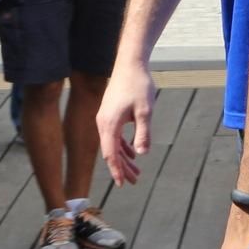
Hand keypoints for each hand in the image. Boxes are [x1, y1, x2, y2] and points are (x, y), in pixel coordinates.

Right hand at [98, 59, 158, 184]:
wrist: (130, 63)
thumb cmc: (138, 85)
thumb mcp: (145, 111)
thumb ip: (142, 133)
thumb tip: (141, 154)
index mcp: (109, 124)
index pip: (110, 154)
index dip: (116, 170)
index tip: (121, 184)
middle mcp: (103, 123)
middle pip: (111, 152)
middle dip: (122, 168)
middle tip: (134, 181)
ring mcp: (106, 117)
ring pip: (113, 144)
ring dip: (124, 158)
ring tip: (136, 171)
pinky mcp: (111, 113)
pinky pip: (115, 135)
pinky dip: (123, 145)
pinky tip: (132, 152)